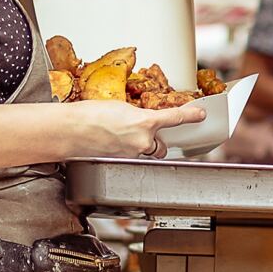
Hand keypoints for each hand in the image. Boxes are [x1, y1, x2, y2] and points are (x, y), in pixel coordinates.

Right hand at [72, 100, 205, 158]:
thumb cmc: (90, 115)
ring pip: (147, 154)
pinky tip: (113, 146)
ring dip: (141, 149)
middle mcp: (142, 141)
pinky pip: (134, 159)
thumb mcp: (121, 107)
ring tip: (121, 139)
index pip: (174, 118)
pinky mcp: (122, 163)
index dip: (190, 116)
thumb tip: (142, 122)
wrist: (71, 129)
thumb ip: (138, 116)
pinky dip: (128, 153)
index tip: (201, 115)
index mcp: (144, 121)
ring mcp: (133, 155)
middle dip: (155, 141)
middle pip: (160, 145)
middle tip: (139, 133)